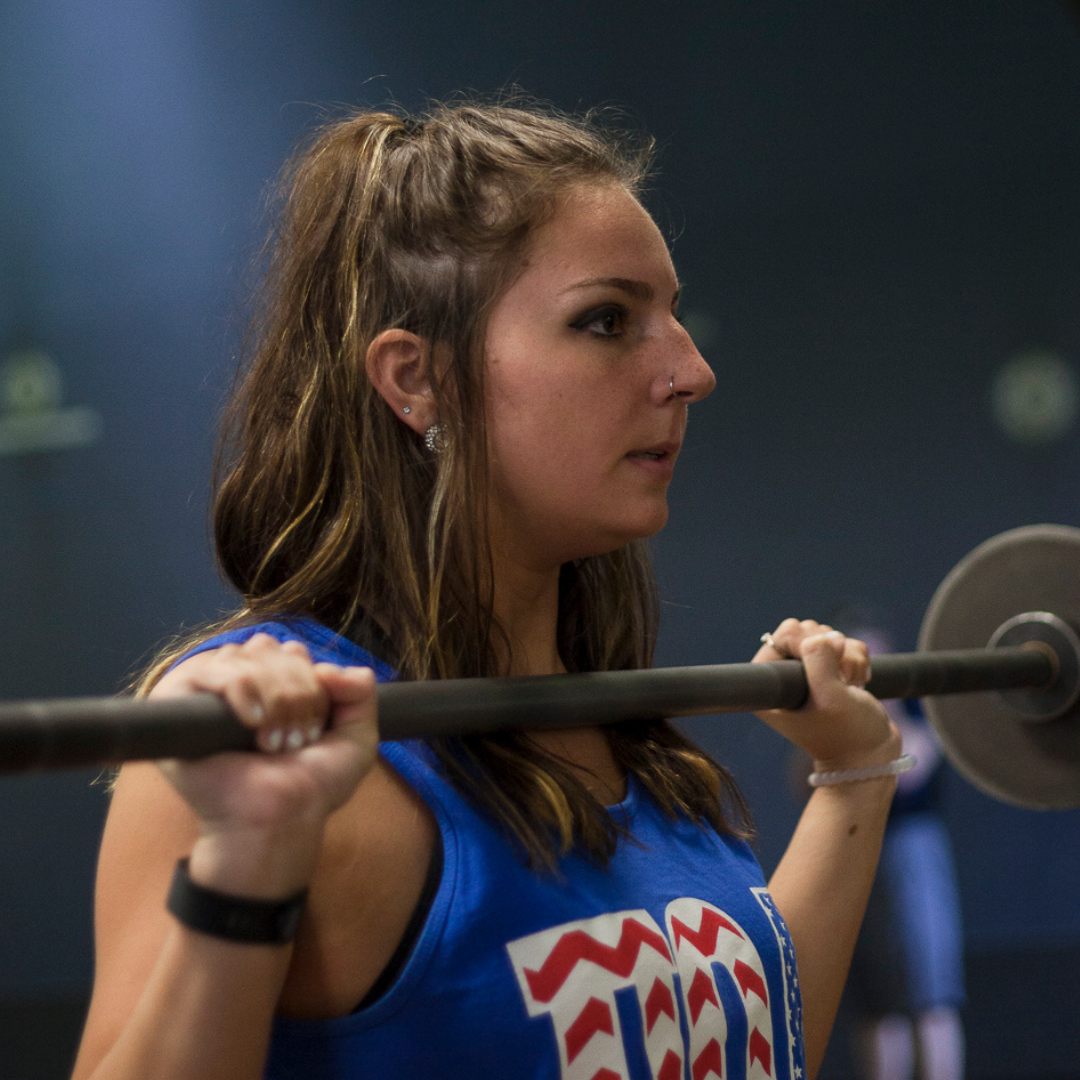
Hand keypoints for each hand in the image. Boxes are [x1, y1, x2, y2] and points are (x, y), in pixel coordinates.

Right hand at [149, 635, 379, 887]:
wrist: (281, 819)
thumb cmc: (312, 785)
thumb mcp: (357, 736)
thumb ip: (361, 692)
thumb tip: (329, 667)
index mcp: (272, 682)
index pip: (291, 650)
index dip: (312, 683)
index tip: (316, 728)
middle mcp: (238, 682)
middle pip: (269, 648)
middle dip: (296, 691)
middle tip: (297, 739)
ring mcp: (206, 693)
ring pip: (246, 657)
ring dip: (274, 698)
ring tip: (274, 742)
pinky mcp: (176, 706)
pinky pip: (210, 670)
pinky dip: (241, 689)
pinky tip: (253, 722)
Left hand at [754, 619, 899, 769]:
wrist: (873, 756)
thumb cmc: (848, 734)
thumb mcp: (830, 697)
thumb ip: (819, 660)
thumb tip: (825, 636)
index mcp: (772, 687)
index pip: (781, 637)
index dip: (805, 641)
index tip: (823, 668)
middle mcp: (787, 678)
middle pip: (806, 631)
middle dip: (831, 649)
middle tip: (841, 679)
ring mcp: (810, 673)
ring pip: (829, 636)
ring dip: (848, 656)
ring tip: (851, 684)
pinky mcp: (832, 672)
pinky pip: (846, 645)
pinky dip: (858, 658)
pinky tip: (860, 682)